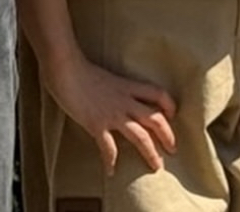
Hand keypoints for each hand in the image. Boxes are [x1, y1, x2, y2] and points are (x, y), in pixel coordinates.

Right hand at [44, 51, 176, 173]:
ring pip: (140, 136)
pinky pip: (108, 147)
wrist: (66, 68)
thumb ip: (115, 90)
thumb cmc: (82, 69)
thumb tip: (116, 100)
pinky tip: (111, 171)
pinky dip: (111, 161)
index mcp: (128, 86)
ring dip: (150, 153)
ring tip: (156, 166)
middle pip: (155, 119)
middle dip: (167, 136)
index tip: (171, 116)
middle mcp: (125, 100)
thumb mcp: (106, 78)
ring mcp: (112, 113)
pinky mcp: (96, 124)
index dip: (169, 105)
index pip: (158, 93)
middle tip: (172, 150)